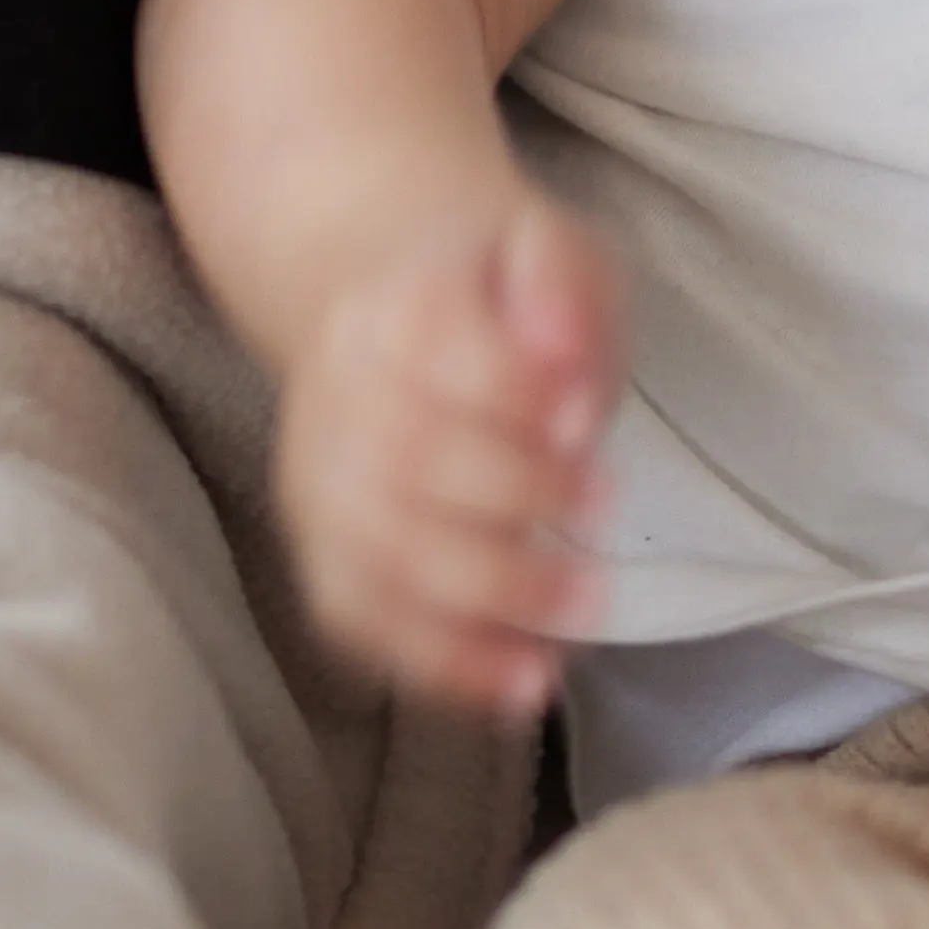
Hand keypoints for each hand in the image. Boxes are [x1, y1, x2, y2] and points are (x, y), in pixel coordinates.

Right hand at [280, 201, 616, 720]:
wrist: (387, 306)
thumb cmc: (495, 293)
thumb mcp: (548, 246)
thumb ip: (561, 285)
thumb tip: (562, 358)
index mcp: (389, 308)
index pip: (434, 354)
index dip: (510, 397)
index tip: (585, 423)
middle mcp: (335, 401)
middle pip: (405, 462)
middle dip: (513, 498)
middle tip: (607, 508)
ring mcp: (321, 486)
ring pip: (380, 555)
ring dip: (485, 598)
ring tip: (581, 615)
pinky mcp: (326, 554)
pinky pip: (366, 622)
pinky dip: (442, 661)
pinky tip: (523, 682)